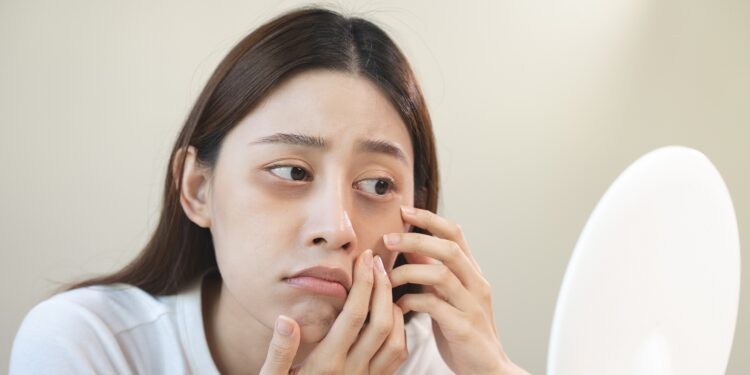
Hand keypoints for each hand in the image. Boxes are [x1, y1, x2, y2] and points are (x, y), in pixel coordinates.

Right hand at [259, 249, 407, 374]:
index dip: (363, 283)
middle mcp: (352, 372)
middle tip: (376, 261)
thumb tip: (286, 320)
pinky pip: (396, 357)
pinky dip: (399, 330)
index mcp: (326, 364)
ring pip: (395, 340)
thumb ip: (279, 352)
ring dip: (394, 307)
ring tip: (383, 282)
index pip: (354, 315)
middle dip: (382, 287)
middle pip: (381, 323)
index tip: (363, 257)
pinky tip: (387, 313)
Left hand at [384, 206, 528, 374]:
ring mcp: (472, 305)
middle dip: (415, 239)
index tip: (403, 211)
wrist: (487, 370)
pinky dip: (411, 301)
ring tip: (387, 277)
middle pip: (449, 248)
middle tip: (387, 239)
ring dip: (408, 271)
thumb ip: (432, 272)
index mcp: (472, 273)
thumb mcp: (447, 296)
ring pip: (441, 274)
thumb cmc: (463, 332)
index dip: (429, 219)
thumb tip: (410, 248)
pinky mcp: (463, 327)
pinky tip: (396, 307)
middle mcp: (476, 284)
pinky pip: (434, 305)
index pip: (455, 234)